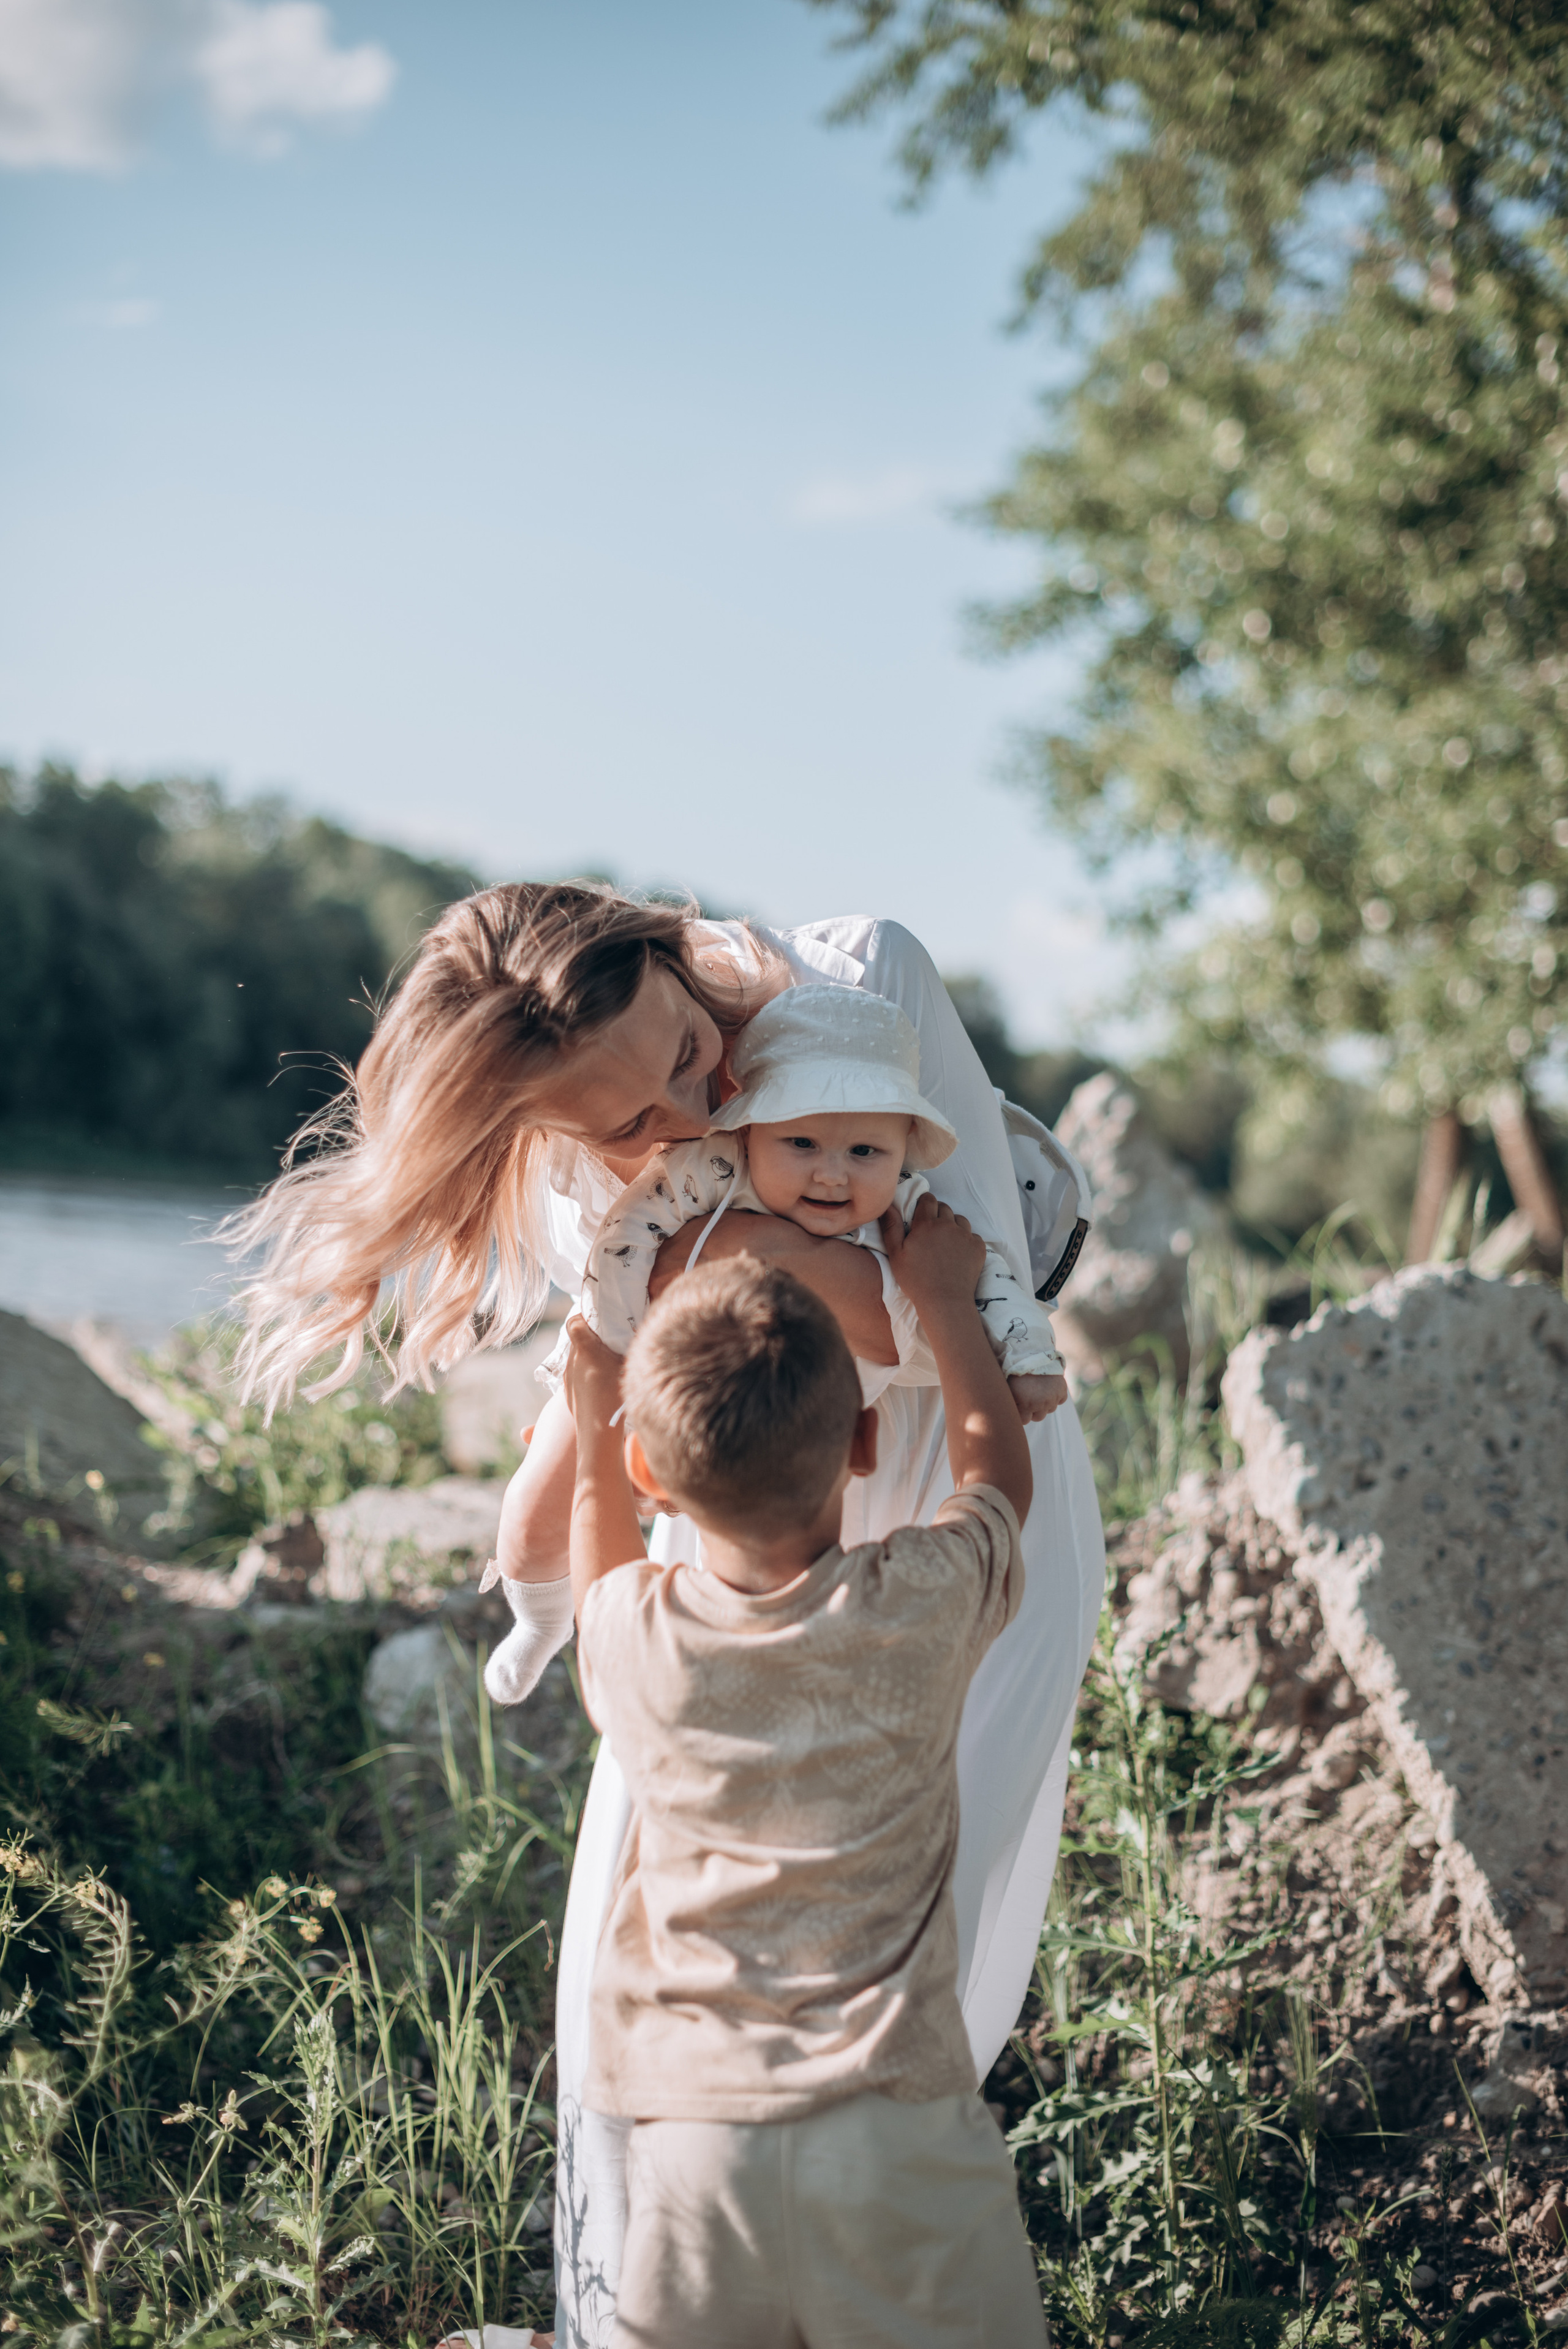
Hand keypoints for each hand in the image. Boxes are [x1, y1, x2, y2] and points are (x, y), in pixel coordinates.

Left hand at [560, 1313, 625, 1438]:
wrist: (598, 1431)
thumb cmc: (616, 1396)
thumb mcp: (628, 1365)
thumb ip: (628, 1346)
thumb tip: (635, 1330)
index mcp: (585, 1349)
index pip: (574, 1322)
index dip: (584, 1316)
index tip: (598, 1318)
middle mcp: (572, 1360)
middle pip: (577, 1339)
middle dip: (591, 1336)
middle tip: (609, 1339)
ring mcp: (568, 1376)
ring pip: (577, 1357)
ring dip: (590, 1355)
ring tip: (608, 1363)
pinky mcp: (568, 1390)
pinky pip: (577, 1373)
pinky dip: (587, 1372)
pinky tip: (602, 1382)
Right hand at [878, 1192, 985, 1315]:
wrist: (945, 1301)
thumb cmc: (916, 1280)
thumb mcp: (896, 1255)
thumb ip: (891, 1227)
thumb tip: (888, 1205)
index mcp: (927, 1224)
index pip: (928, 1199)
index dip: (924, 1204)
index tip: (921, 1214)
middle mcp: (948, 1225)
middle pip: (944, 1208)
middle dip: (937, 1215)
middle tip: (931, 1233)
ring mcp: (966, 1235)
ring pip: (960, 1220)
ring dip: (953, 1226)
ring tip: (945, 1243)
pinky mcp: (978, 1247)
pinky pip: (973, 1236)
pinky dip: (966, 1241)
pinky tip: (958, 1254)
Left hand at [1008, 1372, 1068, 1422]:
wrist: (1033, 1354)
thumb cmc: (1016, 1371)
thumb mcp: (1008, 1388)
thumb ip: (1010, 1403)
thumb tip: (1007, 1413)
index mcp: (1026, 1405)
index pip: (1024, 1421)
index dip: (1020, 1414)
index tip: (1018, 1407)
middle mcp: (1041, 1404)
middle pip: (1038, 1417)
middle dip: (1032, 1411)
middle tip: (1028, 1400)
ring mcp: (1053, 1398)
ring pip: (1050, 1409)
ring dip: (1044, 1404)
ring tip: (1038, 1393)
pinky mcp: (1062, 1390)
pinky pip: (1060, 1400)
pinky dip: (1056, 1396)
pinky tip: (1049, 1389)